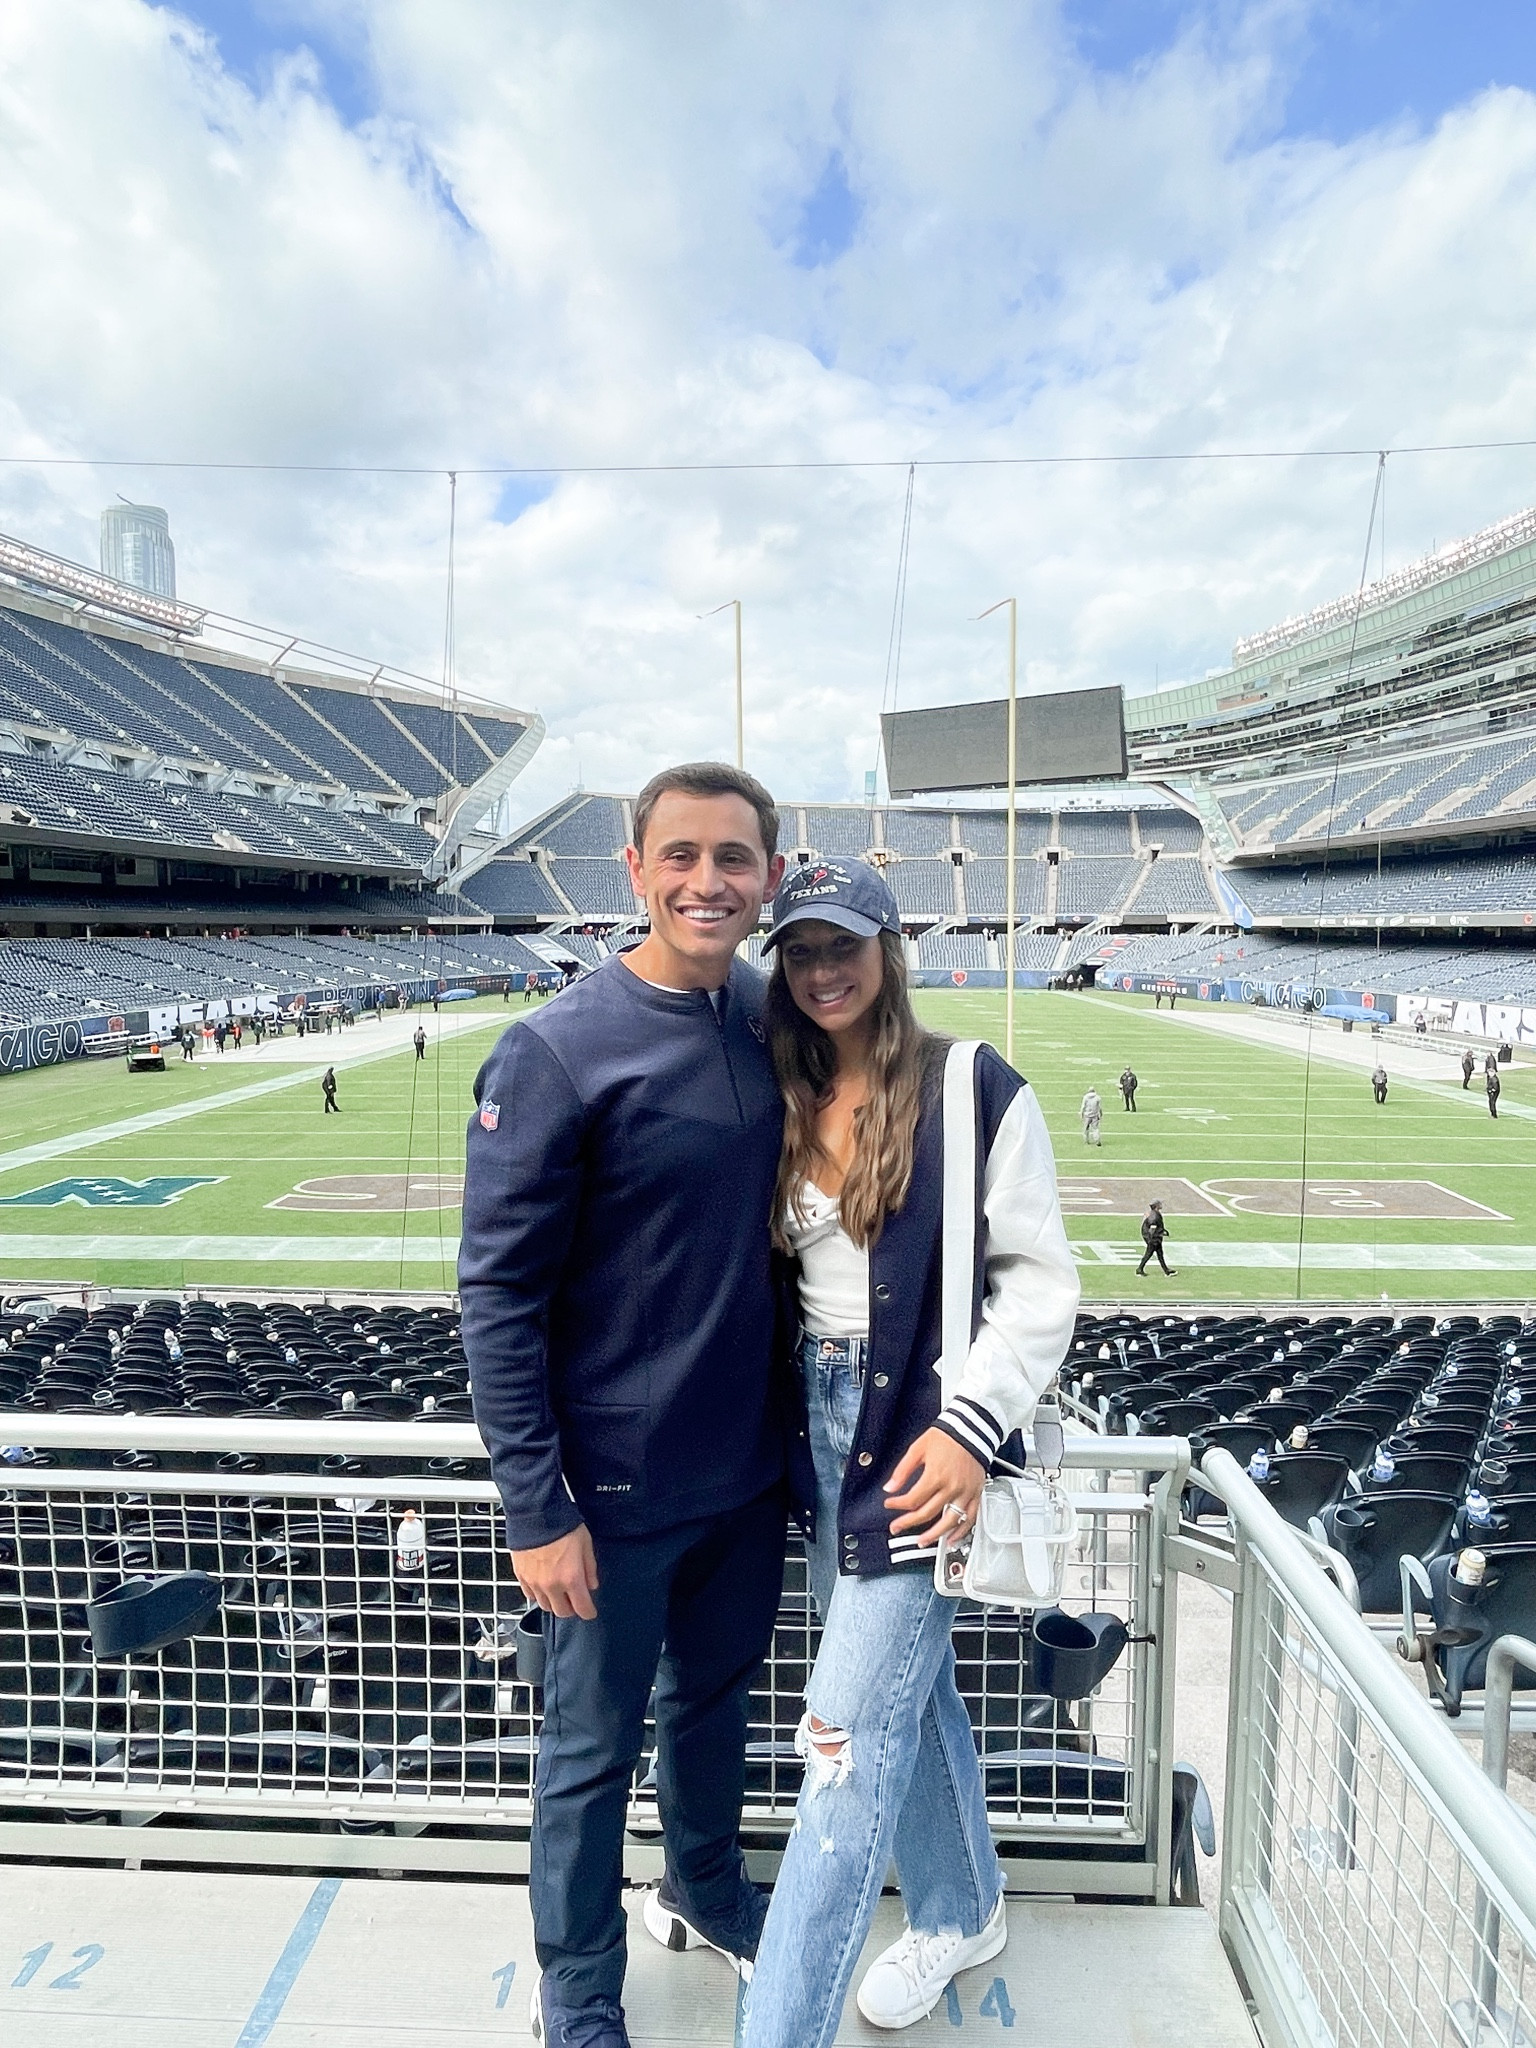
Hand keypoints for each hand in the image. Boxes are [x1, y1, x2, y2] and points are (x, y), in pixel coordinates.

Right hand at [512, 1525, 599, 1618]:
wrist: (535, 1513)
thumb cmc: (561, 1524)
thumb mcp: (585, 1543)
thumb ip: (590, 1567)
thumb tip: (592, 1584)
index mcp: (571, 1578)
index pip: (582, 1608)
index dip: (589, 1612)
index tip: (590, 1610)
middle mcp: (552, 1585)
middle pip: (563, 1612)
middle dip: (571, 1609)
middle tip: (575, 1601)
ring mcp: (534, 1582)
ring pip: (545, 1606)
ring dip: (554, 1603)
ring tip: (559, 1593)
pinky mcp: (521, 1576)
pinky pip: (530, 1596)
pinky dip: (538, 1595)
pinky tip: (543, 1586)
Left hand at [884, 1429, 984, 1548]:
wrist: (971, 1428)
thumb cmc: (946, 1436)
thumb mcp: (918, 1448)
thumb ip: (903, 1470)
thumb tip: (890, 1487)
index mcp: (935, 1475)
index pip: (913, 1499)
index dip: (897, 1504)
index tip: (889, 1503)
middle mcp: (952, 1487)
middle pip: (928, 1513)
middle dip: (909, 1523)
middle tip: (897, 1527)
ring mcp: (966, 1492)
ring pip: (949, 1521)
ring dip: (934, 1535)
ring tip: (922, 1541)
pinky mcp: (976, 1493)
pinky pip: (970, 1518)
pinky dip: (961, 1531)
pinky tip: (952, 1538)